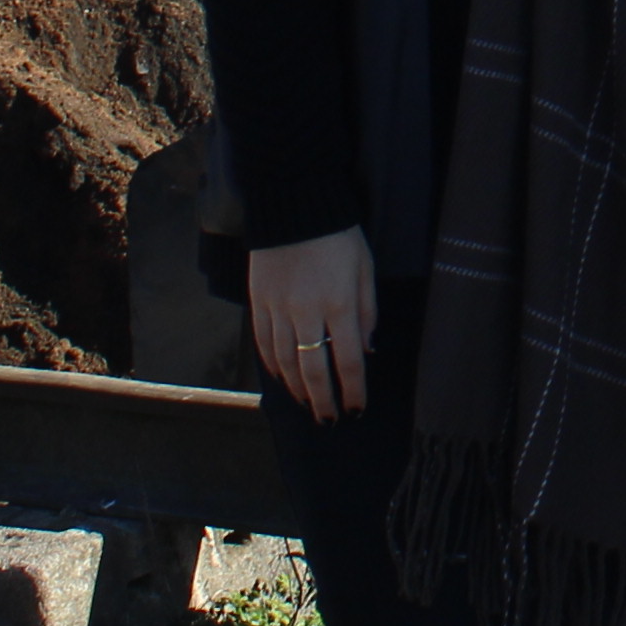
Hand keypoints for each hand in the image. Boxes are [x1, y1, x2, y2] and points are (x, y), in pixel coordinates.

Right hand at [246, 226, 376, 423]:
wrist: (294, 204)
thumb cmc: (339, 235)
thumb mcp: (365, 268)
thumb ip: (367, 312)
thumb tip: (366, 351)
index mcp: (339, 303)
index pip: (347, 360)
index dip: (352, 390)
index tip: (356, 410)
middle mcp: (307, 311)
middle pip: (314, 369)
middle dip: (323, 401)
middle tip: (329, 421)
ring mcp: (279, 308)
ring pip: (286, 362)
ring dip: (297, 389)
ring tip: (307, 404)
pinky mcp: (259, 302)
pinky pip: (264, 343)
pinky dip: (273, 366)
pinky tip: (282, 378)